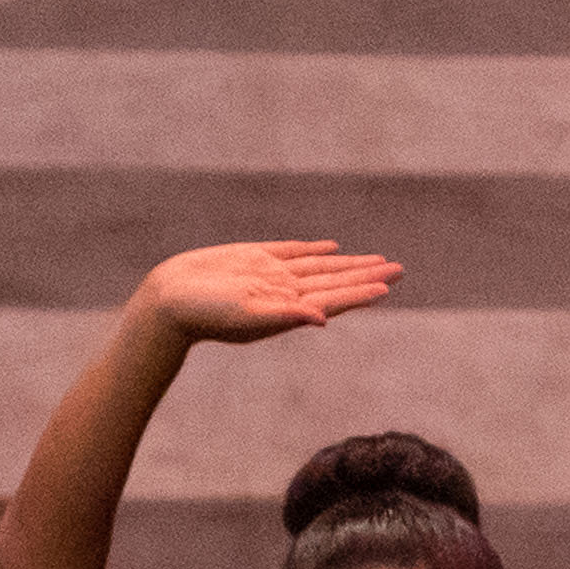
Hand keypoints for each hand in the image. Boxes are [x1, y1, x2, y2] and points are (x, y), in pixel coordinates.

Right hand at [138, 239, 398, 345]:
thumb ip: (284, 317)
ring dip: (350, 264)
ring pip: (321, 267)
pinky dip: (315, 251)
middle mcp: (286, 293)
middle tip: (401, 268)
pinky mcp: (254, 259)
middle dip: (369, 275)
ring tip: (379, 261)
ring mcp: (271, 276)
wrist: (168, 301)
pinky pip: (293, 253)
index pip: (335, 298)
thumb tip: (322, 319)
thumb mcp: (246, 317)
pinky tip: (333, 249)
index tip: (389, 285)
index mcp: (289, 308)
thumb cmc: (204, 315)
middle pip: (336, 282)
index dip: (362, 292)